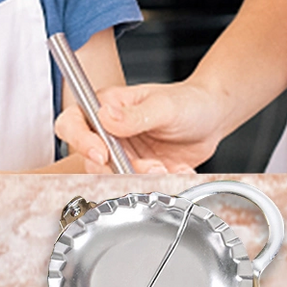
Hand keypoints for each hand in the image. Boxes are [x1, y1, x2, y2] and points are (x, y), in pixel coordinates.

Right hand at [54, 81, 226, 174]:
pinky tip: (177, 169)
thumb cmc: (188, 101)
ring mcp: (124, 153)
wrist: (213, 118)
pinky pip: (139, 185)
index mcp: (109, 106)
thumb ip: (136, 115)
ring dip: (142, 178)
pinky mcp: (139, 171)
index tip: (101, 154)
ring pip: (116, 177)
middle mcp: (111, 131)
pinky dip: (161, 182)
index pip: (73, 122)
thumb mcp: (164, 105)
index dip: (80, 140)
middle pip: (92, 159)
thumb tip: (105, 116)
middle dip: (120, 168)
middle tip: (149, 166)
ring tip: (166, 167)